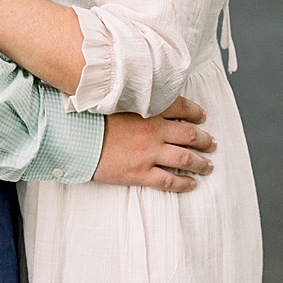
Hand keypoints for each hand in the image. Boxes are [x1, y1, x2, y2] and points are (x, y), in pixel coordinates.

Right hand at [92, 96, 215, 192]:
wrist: (72, 138)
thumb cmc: (86, 117)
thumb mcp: (110, 100)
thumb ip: (129, 100)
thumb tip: (137, 98)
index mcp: (146, 110)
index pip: (180, 107)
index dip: (195, 112)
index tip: (202, 116)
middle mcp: (153, 130)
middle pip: (189, 135)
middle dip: (204, 140)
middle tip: (211, 143)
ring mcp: (149, 153)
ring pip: (186, 159)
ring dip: (201, 163)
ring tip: (208, 165)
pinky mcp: (140, 173)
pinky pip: (169, 180)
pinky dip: (184, 183)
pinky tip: (191, 184)